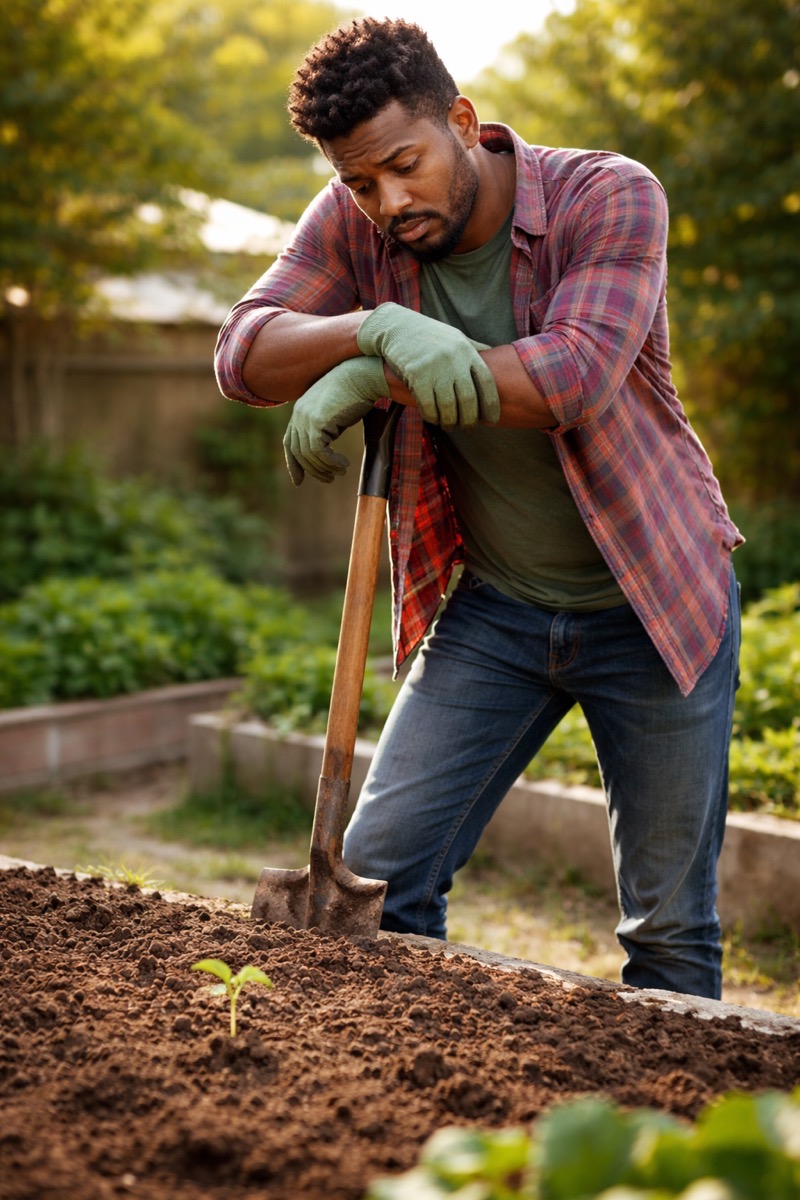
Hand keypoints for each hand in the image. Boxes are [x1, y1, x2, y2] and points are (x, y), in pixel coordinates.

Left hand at [283, 356, 387, 484]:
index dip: (293, 463)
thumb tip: (323, 452)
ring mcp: (305, 417)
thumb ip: (324, 430)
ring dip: (325, 467)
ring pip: (309, 454)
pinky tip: (344, 464)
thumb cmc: (355, 393)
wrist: (362, 376)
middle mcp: (298, 414)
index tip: (299, 481)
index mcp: (300, 411)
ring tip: (340, 471)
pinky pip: (319, 451)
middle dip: (313, 469)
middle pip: (298, 451)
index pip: (289, 442)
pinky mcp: (316, 421)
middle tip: (329, 478)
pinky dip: (331, 462)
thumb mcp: (334, 414)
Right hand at [357, 302, 499, 429]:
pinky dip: (432, 416)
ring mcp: (434, 367)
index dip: (491, 404)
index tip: (493, 419)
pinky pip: (428, 405)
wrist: (396, 326)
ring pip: (448, 406)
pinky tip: (433, 418)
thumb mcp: (456, 337)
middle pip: (468, 399)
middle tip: (467, 427)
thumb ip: (475, 349)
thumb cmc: (430, 335)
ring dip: (450, 421)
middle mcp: (453, 359)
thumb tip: (498, 357)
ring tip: (449, 425)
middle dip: (469, 419)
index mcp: (467, 351)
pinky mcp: (416, 374)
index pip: (486, 382)